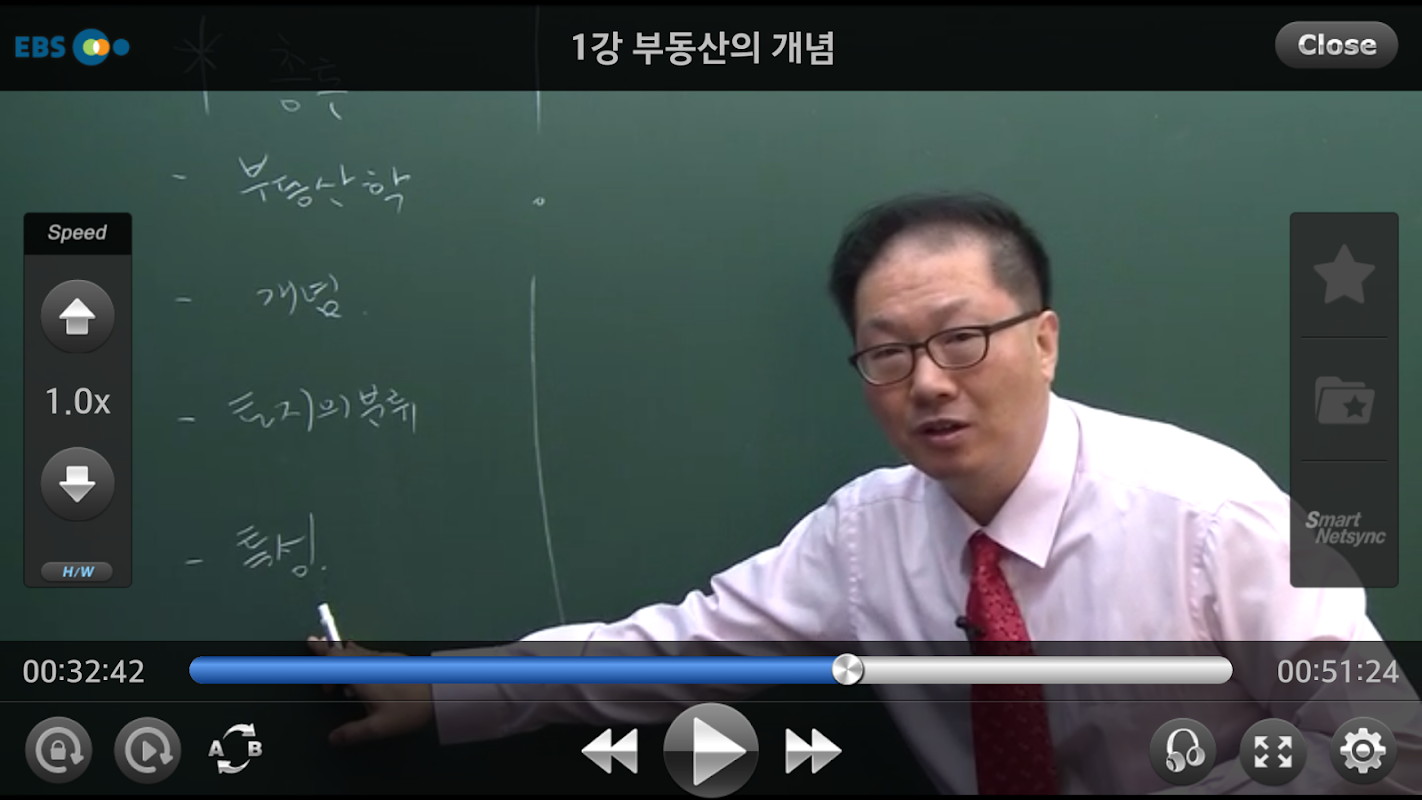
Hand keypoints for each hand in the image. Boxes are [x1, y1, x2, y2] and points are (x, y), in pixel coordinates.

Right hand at [306, 637, 434, 745]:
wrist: (442, 691)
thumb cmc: (408, 708)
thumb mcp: (379, 727)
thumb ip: (353, 733)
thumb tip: (333, 738)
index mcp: (360, 674)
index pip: (333, 660)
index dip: (320, 661)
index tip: (314, 660)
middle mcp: (369, 661)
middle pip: (343, 650)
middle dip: (327, 650)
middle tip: (314, 643)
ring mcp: (383, 658)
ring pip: (356, 651)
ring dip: (344, 655)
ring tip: (335, 655)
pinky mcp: (395, 660)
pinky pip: (368, 655)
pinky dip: (358, 659)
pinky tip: (363, 674)